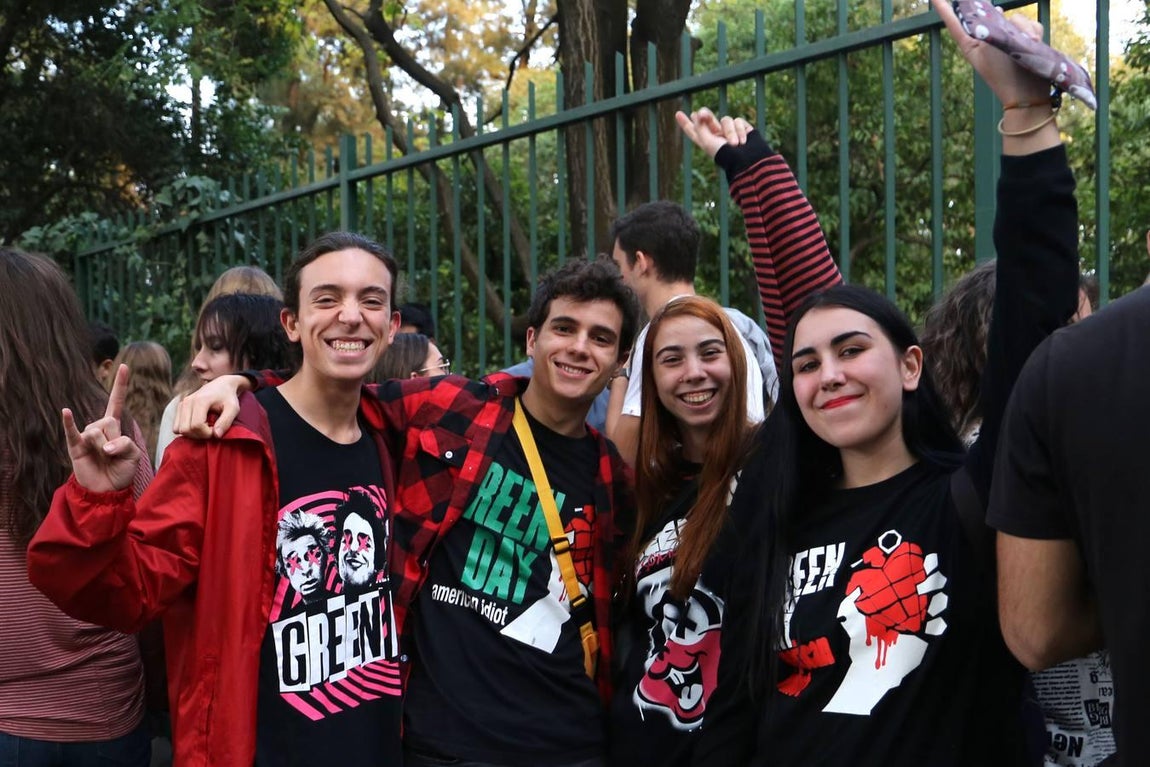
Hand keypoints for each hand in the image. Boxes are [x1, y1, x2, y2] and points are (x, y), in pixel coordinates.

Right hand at [63, 364, 140, 492]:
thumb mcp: (134, 456)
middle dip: (115, 439)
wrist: (107, 491)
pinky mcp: (75, 446)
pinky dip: (69, 422)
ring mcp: (86, 436)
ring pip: (98, 431)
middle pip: (109, 420)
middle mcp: (99, 427)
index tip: (125, 366)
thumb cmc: (121, 471)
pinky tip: (65, 412)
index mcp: (115, 427)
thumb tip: (105, 445)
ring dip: (104, 447)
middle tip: (113, 454)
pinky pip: (72, 432)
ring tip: (103, 458)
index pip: (116, 402)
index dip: (120, 384)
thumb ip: (125, 444)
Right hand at [174, 374, 248, 438]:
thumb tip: (216, 436)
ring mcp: (181, 404)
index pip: (197, 425)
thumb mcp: (233, 408)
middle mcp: (187, 402)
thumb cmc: (228, 397)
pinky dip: (186, 431)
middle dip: (199, 435)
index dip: (207, 433)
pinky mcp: (179, 408)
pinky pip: (176, 427)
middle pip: (186, 429)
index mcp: (200, 401)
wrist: (221, 385)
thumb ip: (226, 422)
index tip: (217, 431)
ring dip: (192, 434)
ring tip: (205, 428)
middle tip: (211, 431)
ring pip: (178, 429)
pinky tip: (198, 426)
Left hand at [675, 108, 751, 159]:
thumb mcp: (708, 142)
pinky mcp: (742, 128)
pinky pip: (738, 121)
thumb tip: (696, 113)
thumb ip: (700, 126)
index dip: (686, 123)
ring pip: (725, 120)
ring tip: (735, 144)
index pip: (694, 131)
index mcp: (706, 142)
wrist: (748, 160)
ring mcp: (730, 131)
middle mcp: (717, 136)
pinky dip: (740, 131)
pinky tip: (743, 141)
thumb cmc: (725, 155)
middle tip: (703, 113)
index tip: (678, 113)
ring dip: (730, 132)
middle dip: (706, 115)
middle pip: (708, 119)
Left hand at [931, 0, 1049, 106]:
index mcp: (970, 44)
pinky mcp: (1025, 39)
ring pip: (1015, 18)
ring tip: (1027, 44)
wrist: (1026, 94)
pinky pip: (1030, 26)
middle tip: (998, 21)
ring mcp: (1007, 38)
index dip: (945, 9)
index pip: (954, 22)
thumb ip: (990, 28)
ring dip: (1022, 28)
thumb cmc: (1002, 74)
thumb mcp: (988, 49)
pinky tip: (1034, 43)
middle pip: (988, 14)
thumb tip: (999, 11)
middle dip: (994, 15)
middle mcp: (988, 38)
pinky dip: (1032, 32)